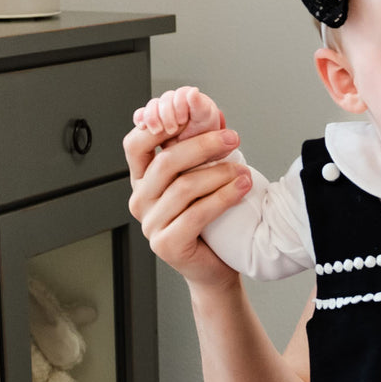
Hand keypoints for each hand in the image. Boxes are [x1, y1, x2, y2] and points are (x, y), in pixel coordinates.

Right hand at [124, 121, 250, 290]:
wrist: (214, 269)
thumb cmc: (209, 224)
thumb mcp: (200, 182)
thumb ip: (197, 153)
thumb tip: (211, 112)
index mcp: (142, 181)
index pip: (136, 144)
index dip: (159, 126)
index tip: (191, 115)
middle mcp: (140, 201)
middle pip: (166, 162)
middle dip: (202, 146)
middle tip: (232, 138)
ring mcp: (150, 224)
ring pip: (184, 188)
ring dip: (219, 174)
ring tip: (244, 170)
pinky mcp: (167, 244)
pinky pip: (196, 214)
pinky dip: (224, 197)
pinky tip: (242, 188)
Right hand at [133, 86, 223, 143]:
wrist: (199, 155)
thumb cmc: (206, 137)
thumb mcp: (205, 122)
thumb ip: (199, 106)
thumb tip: (194, 91)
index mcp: (189, 98)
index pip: (178, 94)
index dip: (178, 106)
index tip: (183, 120)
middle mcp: (174, 102)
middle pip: (162, 101)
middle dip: (165, 115)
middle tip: (172, 129)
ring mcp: (162, 112)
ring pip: (150, 108)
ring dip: (152, 119)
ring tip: (158, 131)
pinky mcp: (152, 122)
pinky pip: (140, 115)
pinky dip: (140, 119)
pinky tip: (143, 126)